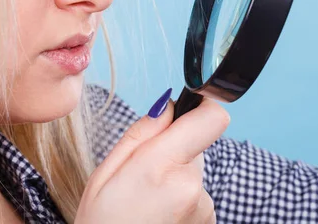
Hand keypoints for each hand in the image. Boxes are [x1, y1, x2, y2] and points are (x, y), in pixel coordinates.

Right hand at [75, 94, 229, 223]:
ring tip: (147, 200)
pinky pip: (197, 192)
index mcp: (162, 168)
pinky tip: (158, 214)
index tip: (187, 111)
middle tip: (144, 173)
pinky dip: (180, 197)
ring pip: (194, 169)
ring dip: (176, 176)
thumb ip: (142, 133)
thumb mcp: (105, 174)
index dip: (202, 107)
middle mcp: (192, 186)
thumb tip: (169, 105)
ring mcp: (204, 206)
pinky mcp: (209, 219)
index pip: (212, 118)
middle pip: (198, 143)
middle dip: (174, 149)